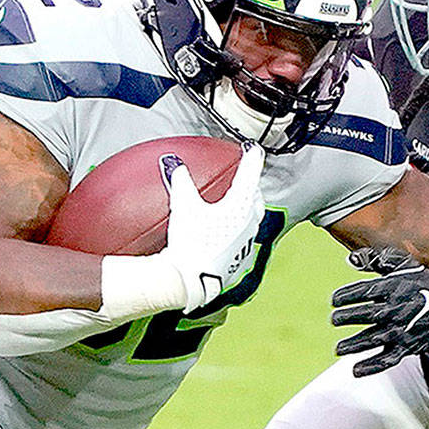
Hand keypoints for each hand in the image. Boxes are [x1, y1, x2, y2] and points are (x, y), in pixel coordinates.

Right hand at [160, 145, 264, 312]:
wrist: (193, 280)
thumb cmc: (190, 243)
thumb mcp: (183, 207)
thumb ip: (180, 181)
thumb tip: (172, 162)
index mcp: (239, 206)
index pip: (249, 174)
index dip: (252, 159)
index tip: (253, 149)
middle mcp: (249, 222)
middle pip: (255, 197)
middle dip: (251, 185)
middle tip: (245, 177)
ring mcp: (247, 242)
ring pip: (254, 218)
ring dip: (249, 207)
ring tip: (240, 203)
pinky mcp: (241, 258)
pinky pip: (246, 238)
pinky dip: (241, 229)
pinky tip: (230, 233)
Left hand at [331, 247, 428, 376]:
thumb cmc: (421, 282)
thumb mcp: (402, 265)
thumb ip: (376, 259)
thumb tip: (350, 258)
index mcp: (393, 288)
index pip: (363, 291)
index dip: (346, 296)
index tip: (334, 300)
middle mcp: (396, 310)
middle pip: (365, 315)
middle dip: (346, 318)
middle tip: (334, 320)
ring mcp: (401, 330)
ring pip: (372, 339)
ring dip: (353, 345)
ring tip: (339, 348)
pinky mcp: (407, 346)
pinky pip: (387, 359)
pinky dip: (371, 366)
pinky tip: (355, 370)